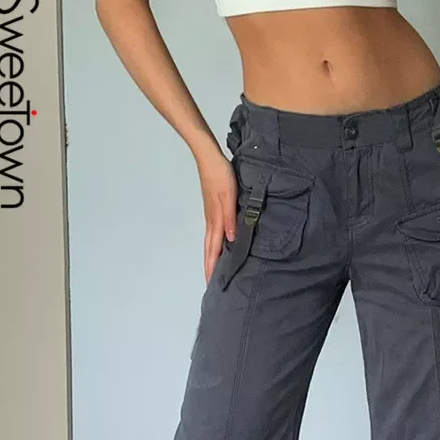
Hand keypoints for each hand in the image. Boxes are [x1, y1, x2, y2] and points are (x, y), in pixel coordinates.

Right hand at [196, 147, 237, 283]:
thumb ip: (230, 217)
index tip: (211, 282)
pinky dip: (213, 243)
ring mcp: (210, 214)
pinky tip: (218, 245)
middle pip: (209, 248)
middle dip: (209, 266)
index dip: (213, 266)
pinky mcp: (212, 208)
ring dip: (210, 256)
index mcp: (215, 219)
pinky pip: (212, 232)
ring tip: (212, 269)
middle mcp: (211, 220)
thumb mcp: (228, 196)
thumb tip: (231, 240)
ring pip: (210, 241)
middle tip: (209, 282)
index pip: (213, 248)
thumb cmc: (220, 174)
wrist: (209, 157)